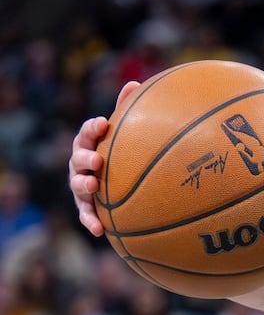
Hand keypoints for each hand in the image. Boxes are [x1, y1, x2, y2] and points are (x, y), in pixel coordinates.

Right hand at [67, 80, 139, 236]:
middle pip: (78, 158)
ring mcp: (81, 185)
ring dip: (84, 186)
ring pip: (78, 185)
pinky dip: (90, 221)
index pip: (87, 132)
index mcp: (91, 143)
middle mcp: (82, 164)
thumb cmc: (122, 151)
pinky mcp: (87, 206)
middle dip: (85, 157)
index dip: (93, 128)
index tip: (103, 124)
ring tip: (93, 187)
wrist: (120, 181)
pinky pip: (86, 214)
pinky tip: (100, 231)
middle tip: (97, 159)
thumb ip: (127, 109)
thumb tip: (134, 83)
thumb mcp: (125, 132)